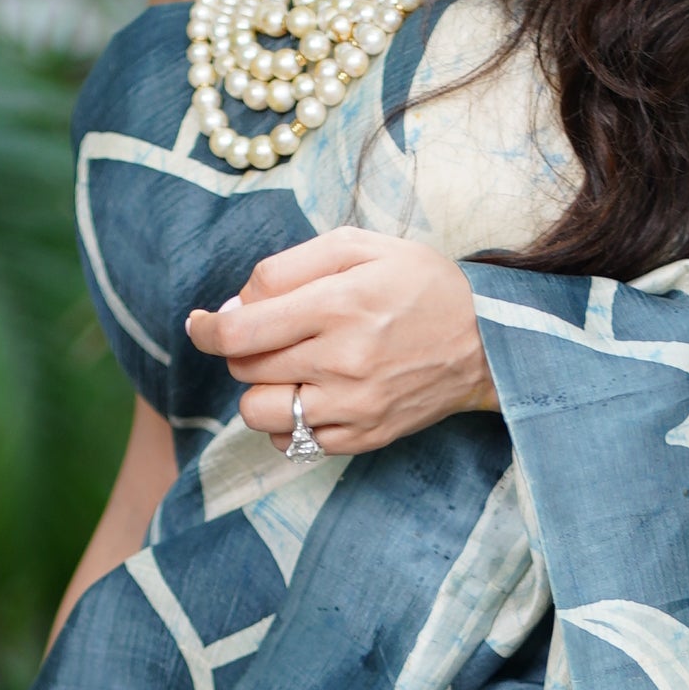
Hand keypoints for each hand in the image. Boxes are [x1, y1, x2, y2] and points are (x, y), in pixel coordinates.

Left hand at [184, 226, 497, 457]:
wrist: (488, 340)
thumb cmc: (419, 284)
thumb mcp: (359, 246)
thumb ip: (289, 267)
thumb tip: (234, 308)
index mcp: (339, 304)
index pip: (240, 331)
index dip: (206, 329)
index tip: (201, 324)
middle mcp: (343, 360)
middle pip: (245, 367)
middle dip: (244, 348)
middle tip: (272, 333)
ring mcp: (354, 406)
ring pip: (260, 412)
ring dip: (261, 389)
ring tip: (290, 369)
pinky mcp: (364, 437)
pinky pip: (294, 443)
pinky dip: (289, 422)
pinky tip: (312, 396)